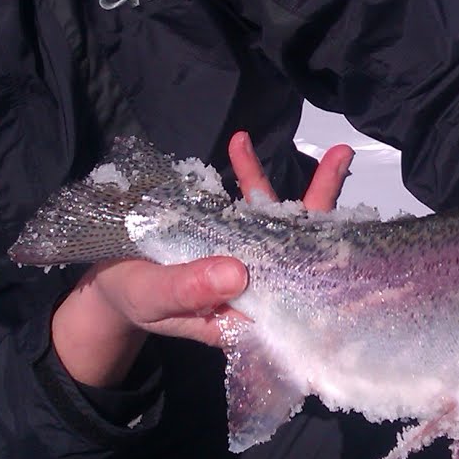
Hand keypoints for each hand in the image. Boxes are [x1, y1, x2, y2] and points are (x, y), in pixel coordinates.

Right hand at [49, 134, 352, 388]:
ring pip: (283, 222)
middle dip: (330, 212)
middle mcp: (256, 285)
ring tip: (334, 152)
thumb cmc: (130, 299)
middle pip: (304, 251)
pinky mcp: (230, 233)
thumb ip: (190, 288)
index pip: (297, 296)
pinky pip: (249, 205)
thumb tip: (238, 274)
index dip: (326, 272)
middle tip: (348, 165)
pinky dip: (247, 174)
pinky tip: (240, 144)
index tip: (349, 244)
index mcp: (246, 314)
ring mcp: (246, 256)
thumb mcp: (154, 297)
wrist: (109, 284)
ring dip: (305, 188)